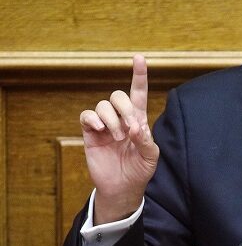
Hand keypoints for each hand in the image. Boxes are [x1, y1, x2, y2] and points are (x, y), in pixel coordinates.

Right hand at [79, 55, 159, 224]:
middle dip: (125, 108)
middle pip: (118, 95)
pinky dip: (93, 120)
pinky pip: (86, 116)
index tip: (139, 58)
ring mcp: (104, 125)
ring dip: (111, 120)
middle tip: (130, 129)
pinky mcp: (90, 134)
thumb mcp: (151, 156)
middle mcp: (120, 118)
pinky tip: (100, 131)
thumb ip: (146, 140)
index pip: (138, 92)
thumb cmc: (139, 170)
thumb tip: (135, 127)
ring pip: (103, 105)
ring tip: (117, 138)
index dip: (139, 75)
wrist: (122, 188)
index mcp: (138, 120)